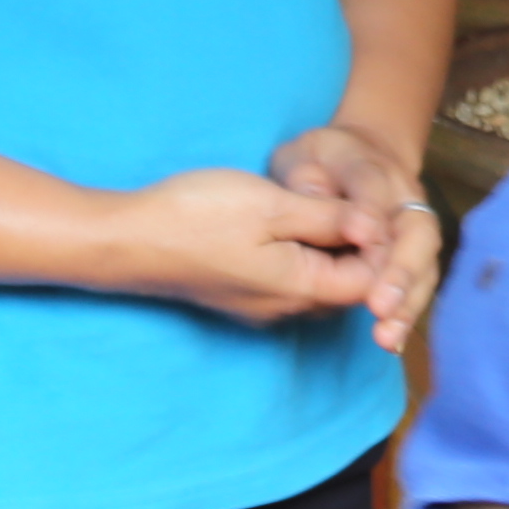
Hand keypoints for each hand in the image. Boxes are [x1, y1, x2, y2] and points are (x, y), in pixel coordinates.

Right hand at [98, 168, 384, 329]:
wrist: (127, 240)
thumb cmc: (196, 217)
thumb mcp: (272, 205)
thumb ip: (329, 217)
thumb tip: (378, 227)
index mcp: (300, 288)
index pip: (370, 280)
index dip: (381, 243)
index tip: (375, 203)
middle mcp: (285, 308)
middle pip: (347, 286)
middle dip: (361, 248)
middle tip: (359, 201)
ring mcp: (260, 306)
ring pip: (318, 282)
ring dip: (331, 249)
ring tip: (329, 206)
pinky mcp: (240, 295)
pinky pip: (291, 281)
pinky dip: (304, 253)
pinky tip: (293, 221)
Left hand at [272, 123, 444, 351]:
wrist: (360, 159)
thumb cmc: (321, 164)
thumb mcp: (302, 158)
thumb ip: (306, 179)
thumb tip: (313, 201)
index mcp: (373, 167)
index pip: (374, 187)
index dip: (369, 212)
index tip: (360, 236)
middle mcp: (406, 200)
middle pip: (416, 233)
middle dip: (400, 271)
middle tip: (379, 305)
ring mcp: (416, 231)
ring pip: (424, 265)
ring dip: (408, 302)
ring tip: (387, 335)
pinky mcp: (415, 258)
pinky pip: (418, 287)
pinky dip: (406, 315)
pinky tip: (391, 340)